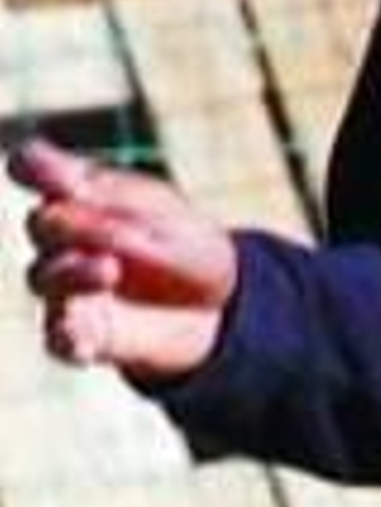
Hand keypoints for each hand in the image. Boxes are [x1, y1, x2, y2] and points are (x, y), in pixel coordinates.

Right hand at [9, 137, 237, 379]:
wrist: (220, 311)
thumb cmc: (189, 249)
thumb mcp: (169, 220)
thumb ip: (118, 208)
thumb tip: (69, 191)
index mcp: (80, 194)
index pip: (34, 169)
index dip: (34, 168)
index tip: (53, 175)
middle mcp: (63, 239)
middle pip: (41, 224)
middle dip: (74, 224)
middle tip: (118, 232)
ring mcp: (67, 289)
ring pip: (42, 277)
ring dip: (72, 272)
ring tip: (110, 270)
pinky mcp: (81, 336)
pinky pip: (60, 339)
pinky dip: (68, 337)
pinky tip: (81, 338)